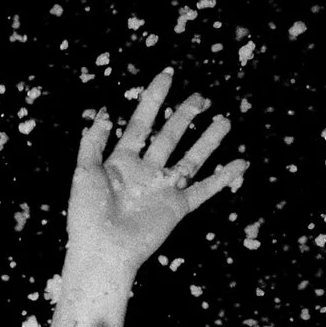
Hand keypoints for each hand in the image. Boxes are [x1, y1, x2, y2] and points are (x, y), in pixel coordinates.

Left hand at [66, 71, 245, 287]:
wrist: (102, 251)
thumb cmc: (87, 215)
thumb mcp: (84, 171)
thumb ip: (93, 141)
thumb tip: (106, 112)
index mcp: (122, 162)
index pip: (141, 122)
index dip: (153, 98)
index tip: (168, 75)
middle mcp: (145, 173)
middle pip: (170, 136)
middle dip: (185, 115)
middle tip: (201, 97)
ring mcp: (163, 190)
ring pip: (191, 158)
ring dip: (207, 140)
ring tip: (224, 121)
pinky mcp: (176, 208)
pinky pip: (204, 190)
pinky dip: (223, 177)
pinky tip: (241, 163)